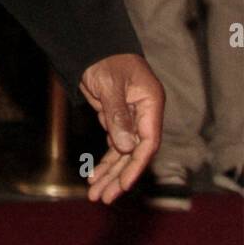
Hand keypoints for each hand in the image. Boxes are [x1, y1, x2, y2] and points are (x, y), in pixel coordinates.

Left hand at [80, 53, 163, 203]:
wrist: (93, 46)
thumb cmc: (106, 60)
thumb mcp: (110, 86)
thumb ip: (118, 116)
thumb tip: (126, 148)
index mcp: (150, 104)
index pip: (148, 143)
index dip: (135, 166)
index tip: (123, 185)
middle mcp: (144, 115)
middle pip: (134, 154)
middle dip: (118, 177)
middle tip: (104, 198)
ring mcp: (130, 120)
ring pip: (122, 154)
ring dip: (109, 174)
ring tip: (95, 195)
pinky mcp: (116, 121)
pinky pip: (113, 147)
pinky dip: (104, 162)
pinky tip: (95, 177)